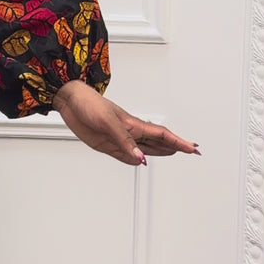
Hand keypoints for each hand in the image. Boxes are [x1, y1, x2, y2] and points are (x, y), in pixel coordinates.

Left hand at [52, 81, 199, 166]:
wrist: (70, 102)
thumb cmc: (89, 105)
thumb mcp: (108, 123)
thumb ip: (124, 142)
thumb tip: (140, 160)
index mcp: (133, 125)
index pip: (162, 135)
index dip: (178, 142)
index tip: (193, 148)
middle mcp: (128, 132)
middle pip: (157, 142)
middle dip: (175, 146)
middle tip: (190, 150)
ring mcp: (118, 138)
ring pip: (144, 148)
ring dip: (159, 151)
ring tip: (173, 152)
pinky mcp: (106, 144)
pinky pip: (125, 154)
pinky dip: (136, 159)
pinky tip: (140, 161)